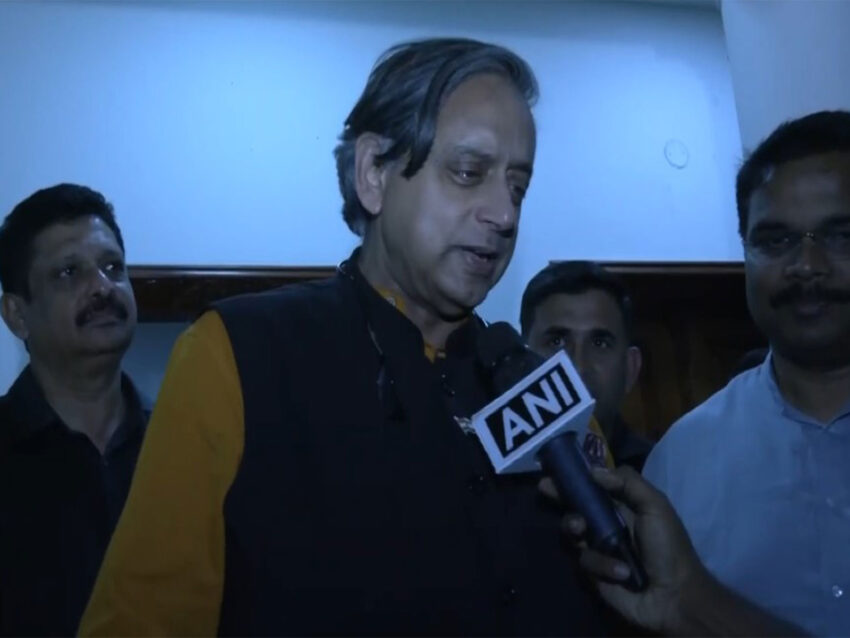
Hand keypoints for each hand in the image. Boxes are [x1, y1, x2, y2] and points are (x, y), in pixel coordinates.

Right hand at [539, 466, 708, 632]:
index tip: (557, 467)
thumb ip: (628, 484)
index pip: (595, 485)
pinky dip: (603, 564)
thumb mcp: (656, 507)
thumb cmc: (668, 547)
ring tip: (581, 530)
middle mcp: (607, 523)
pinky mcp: (593, 571)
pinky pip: (584, 559)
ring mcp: (598, 547)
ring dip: (575, 526)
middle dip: (560, 496)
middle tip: (546, 488)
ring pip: (572, 530)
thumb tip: (593, 470)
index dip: (577, 477)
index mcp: (623, 505)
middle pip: (576, 504)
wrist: (674, 596)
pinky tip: (622, 571)